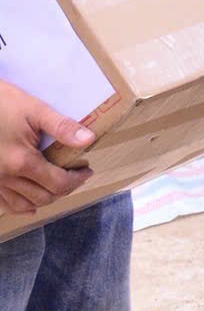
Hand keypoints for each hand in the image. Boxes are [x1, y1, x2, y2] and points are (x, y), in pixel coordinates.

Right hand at [1, 80, 95, 215]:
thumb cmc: (1, 103)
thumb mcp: (35, 110)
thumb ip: (62, 127)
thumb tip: (88, 140)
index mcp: (22, 161)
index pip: (58, 183)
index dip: (77, 179)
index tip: (86, 170)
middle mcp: (5, 177)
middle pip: (43, 197)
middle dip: (65, 189)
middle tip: (75, 176)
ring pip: (23, 205)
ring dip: (44, 199)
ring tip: (57, 186)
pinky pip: (3, 204)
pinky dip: (20, 206)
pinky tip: (30, 205)